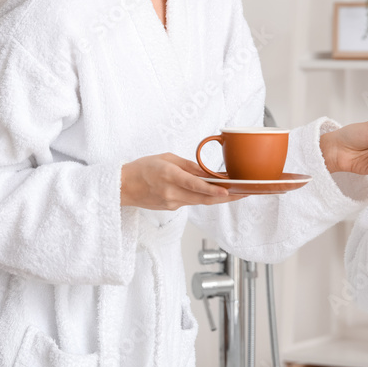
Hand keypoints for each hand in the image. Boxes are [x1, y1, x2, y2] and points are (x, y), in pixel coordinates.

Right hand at [120, 153, 246, 209]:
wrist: (124, 187)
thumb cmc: (143, 168)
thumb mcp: (166, 158)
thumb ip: (188, 166)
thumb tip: (207, 172)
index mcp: (169, 175)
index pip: (194, 185)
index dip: (212, 190)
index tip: (228, 191)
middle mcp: (171, 192)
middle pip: (203, 198)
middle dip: (226, 197)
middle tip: (244, 194)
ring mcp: (171, 203)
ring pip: (200, 202)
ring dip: (218, 198)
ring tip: (236, 193)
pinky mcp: (171, 208)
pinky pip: (191, 202)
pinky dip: (203, 197)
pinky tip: (213, 193)